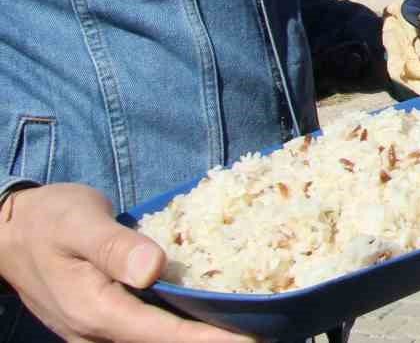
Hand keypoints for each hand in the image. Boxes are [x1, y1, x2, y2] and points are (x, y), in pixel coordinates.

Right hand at [0, 184, 257, 342]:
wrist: (9, 232)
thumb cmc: (49, 220)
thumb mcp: (81, 223)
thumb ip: (116, 247)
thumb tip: (153, 269)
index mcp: (96, 311)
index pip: (164, 335)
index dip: (209, 340)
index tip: (251, 341)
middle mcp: (98, 332)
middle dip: (212, 341)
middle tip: (263, 334)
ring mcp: (99, 331)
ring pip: (156, 340)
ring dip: (197, 335)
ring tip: (246, 327)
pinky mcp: (104, 322)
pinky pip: (148, 329)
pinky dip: (179, 325)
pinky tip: (208, 313)